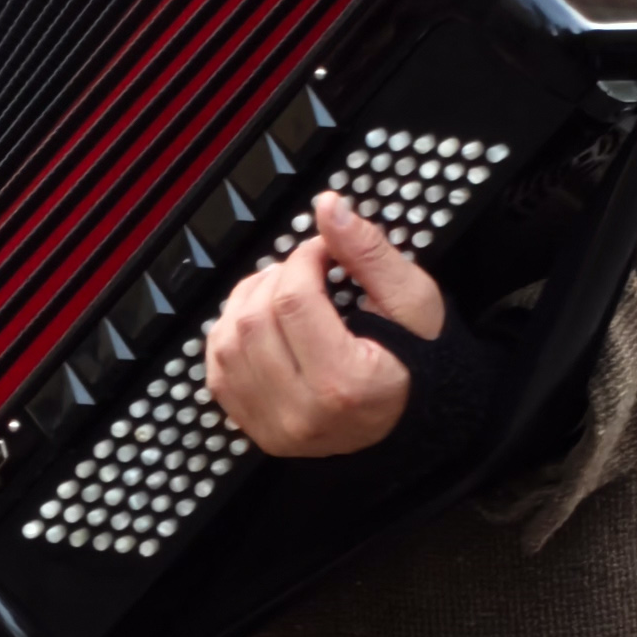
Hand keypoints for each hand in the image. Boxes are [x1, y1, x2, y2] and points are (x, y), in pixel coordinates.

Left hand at [204, 189, 442, 459]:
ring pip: (227, 344)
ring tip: (281, 291)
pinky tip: (261, 322)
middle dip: (274, 279)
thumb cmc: (418, 360)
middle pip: (254, 321)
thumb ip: (367, 252)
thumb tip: (328, 207)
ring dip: (246, 302)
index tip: (321, 251)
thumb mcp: (410, 299)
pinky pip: (218, 371)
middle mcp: (302, 414)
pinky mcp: (257, 429)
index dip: (302, 259)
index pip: (293, 302)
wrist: (413, 418)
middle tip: (303, 271)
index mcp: (346, 384)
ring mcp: (274, 427)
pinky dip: (231, 335)